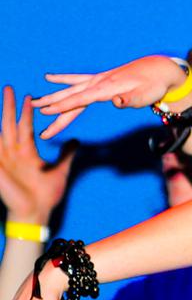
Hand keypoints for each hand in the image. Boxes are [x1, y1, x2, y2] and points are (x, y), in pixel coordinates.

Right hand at [0, 86, 76, 224]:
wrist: (36, 213)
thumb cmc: (45, 195)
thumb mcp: (61, 169)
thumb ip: (66, 153)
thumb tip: (75, 140)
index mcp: (26, 152)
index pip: (25, 126)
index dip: (27, 111)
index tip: (30, 96)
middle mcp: (12, 153)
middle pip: (9, 124)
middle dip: (9, 106)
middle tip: (9, 86)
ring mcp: (3, 160)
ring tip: (1, 99)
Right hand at [32, 56, 187, 138]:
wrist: (160, 69)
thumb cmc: (154, 85)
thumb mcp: (146, 96)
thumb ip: (129, 100)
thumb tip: (116, 102)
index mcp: (107, 88)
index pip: (81, 99)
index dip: (63, 106)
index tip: (45, 112)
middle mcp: (99, 82)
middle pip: (72, 96)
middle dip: (53, 106)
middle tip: (34, 113)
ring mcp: (99, 79)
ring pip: (71, 89)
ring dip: (54, 96)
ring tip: (35, 102)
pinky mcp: (102, 78)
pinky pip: (78, 79)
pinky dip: (64, 79)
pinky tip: (49, 77)